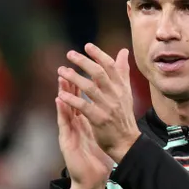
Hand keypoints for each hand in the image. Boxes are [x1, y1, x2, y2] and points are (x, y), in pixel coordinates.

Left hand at [57, 43, 141, 162]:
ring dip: (74, 78)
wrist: (127, 142)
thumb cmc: (124, 116)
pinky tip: (61, 94)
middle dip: (83, 62)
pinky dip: (72, 100)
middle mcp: (115, 95)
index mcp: (121, 87)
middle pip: (98, 73)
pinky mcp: (99, 119)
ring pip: (89, 88)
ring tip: (61, 71)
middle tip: (69, 54)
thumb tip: (123, 51)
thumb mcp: (126, 92)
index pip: (110, 66)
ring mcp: (107, 107)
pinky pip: (84, 106)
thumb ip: (123, 71)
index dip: (98, 54)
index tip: (86, 46)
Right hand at [57, 75, 113, 188]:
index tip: (85, 67)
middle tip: (68, 66)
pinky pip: (64, 123)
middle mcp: (74, 123)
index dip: (82, 82)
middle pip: (71, 99)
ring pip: (65, 108)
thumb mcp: (101, 133)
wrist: (92, 178)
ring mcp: (69, 131)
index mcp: (83, 120)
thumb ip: (103, 116)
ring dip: (63, 92)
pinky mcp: (66, 141)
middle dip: (70, 83)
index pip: (82, 98)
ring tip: (61, 78)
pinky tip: (59, 100)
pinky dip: (62, 111)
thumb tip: (109, 104)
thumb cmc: (96, 156)